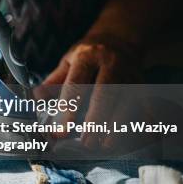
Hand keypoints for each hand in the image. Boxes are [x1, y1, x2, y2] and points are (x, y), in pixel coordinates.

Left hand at [41, 33, 143, 148]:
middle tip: (87, 142)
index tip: (61, 131)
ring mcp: (130, 73)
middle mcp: (111, 64)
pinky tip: (132, 137)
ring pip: (126, 102)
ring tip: (105, 144)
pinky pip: (145, 105)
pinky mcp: (144, 83)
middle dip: (96, 121)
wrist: (120, 38)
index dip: (68, 109)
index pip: (76, 85)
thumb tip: (37, 98)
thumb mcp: (68, 60)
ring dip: (117, 126)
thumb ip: (54, 80)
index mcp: (87, 57)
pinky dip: (141, 122)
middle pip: (105, 95)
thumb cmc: (88, 54)